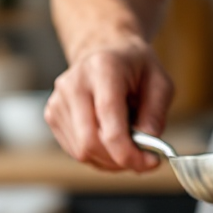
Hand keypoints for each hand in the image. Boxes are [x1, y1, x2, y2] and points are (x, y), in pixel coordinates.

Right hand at [45, 38, 173, 171]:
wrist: (104, 51)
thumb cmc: (134, 67)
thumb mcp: (160, 82)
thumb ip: (156, 113)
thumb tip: (147, 144)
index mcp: (102, 69)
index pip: (109, 124)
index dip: (128, 152)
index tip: (150, 162)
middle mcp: (74, 84)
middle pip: (90, 143)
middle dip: (119, 160)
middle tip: (142, 160)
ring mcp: (58, 100)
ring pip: (81, 152)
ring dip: (110, 160)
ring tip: (127, 142)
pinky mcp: (52, 115)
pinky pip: (75, 150)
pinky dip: (97, 156)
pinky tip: (110, 140)